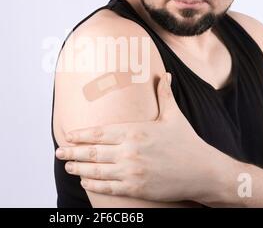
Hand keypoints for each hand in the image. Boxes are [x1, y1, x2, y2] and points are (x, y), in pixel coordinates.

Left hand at [56, 72, 225, 202]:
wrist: (204, 171)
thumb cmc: (187, 142)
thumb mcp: (174, 115)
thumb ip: (164, 94)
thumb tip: (164, 74)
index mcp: (135, 131)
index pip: (99, 132)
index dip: (81, 134)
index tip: (68, 135)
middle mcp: (129, 151)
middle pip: (93, 152)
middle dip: (72, 152)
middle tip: (59, 152)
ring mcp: (132, 171)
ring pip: (97, 170)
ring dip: (79, 168)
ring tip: (68, 166)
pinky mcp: (137, 188)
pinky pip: (108, 187)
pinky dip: (94, 184)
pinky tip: (85, 181)